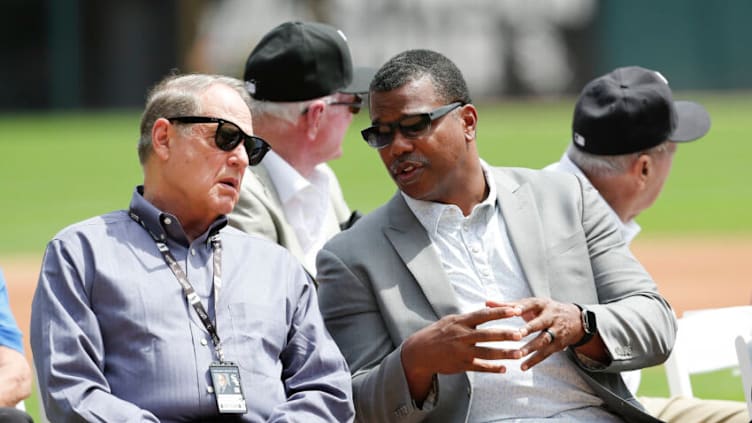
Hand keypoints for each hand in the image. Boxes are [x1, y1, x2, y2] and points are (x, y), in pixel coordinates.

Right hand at [401, 304, 523, 401]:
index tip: (515, 309)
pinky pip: (480, 367)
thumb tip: (489, 310)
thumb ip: (470, 318)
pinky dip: (492, 368)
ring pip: (487, 353)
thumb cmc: (438, 333)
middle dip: (505, 335)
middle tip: (521, 334)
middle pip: (488, 335)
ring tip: (519, 353)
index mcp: (461, 322)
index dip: (500, 312)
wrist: (420, 351)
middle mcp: (462, 336)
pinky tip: (504, 369)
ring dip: (504, 354)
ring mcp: (462, 352)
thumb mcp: (451, 320)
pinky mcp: (461, 365)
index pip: (484, 315)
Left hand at [488, 298, 582, 370]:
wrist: (576, 320)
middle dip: (529, 329)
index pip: (531, 305)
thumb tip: (486, 302)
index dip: (522, 308)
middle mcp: (550, 317)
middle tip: (516, 335)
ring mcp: (556, 331)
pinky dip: (535, 360)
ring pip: (543, 340)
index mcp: (541, 304)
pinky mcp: (558, 344)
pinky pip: (546, 353)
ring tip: (518, 354)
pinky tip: (523, 366)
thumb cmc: (544, 310)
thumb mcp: (531, 304)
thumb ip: (508, 305)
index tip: (513, 312)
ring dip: (530, 348)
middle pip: (539, 323)